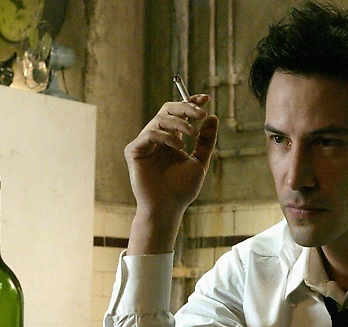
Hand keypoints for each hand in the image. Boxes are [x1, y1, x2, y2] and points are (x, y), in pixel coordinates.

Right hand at [124, 95, 218, 253]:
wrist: (168, 208)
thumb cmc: (182, 189)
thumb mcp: (200, 162)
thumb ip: (206, 141)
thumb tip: (212, 117)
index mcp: (171, 139)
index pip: (179, 114)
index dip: (190, 102)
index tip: (205, 98)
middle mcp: (157, 139)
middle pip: (167, 110)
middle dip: (185, 107)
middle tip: (201, 113)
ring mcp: (144, 144)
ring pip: (160, 119)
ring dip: (180, 123)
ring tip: (193, 134)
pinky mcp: (134, 151)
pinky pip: (150, 134)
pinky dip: (166, 137)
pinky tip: (179, 147)